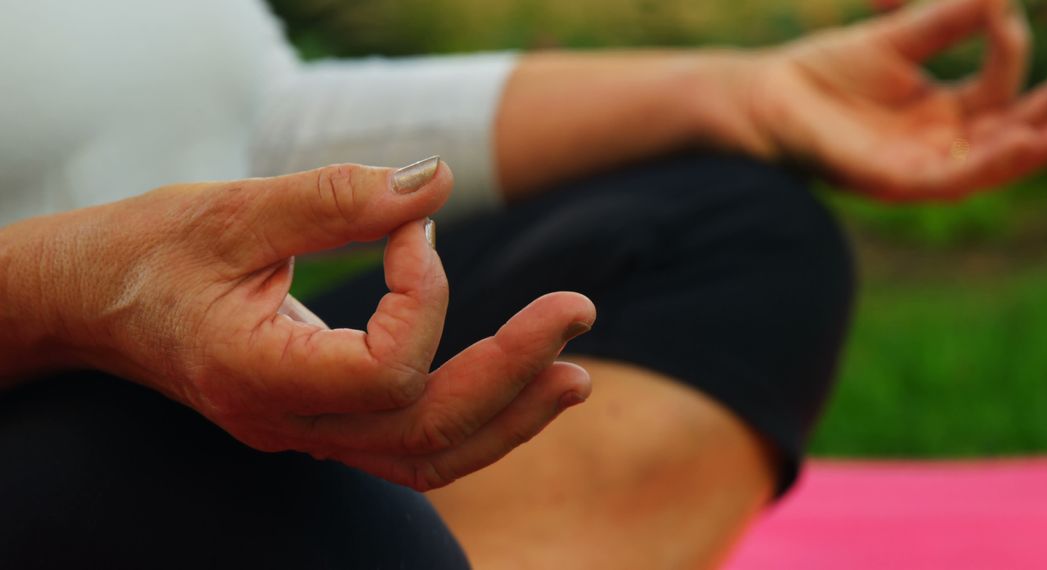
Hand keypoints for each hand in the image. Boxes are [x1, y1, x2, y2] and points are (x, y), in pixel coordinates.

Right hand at [1, 161, 594, 490]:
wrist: (94, 303)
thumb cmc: (150, 253)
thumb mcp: (231, 209)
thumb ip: (334, 198)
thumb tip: (435, 182)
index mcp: (258, 375)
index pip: (385, 371)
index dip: (427, 297)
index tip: (416, 227)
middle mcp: (287, 422)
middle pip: (426, 429)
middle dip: (514, 373)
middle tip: (577, 314)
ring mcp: (305, 433)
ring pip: (427, 456)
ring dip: (509, 417)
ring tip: (573, 376)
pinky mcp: (321, 421)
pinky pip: (410, 443)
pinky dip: (473, 419)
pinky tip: (518, 386)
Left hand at [696, 0, 1046, 200]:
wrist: (761, 97)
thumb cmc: (821, 75)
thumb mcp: (895, 41)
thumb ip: (947, 21)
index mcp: (942, 113)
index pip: (1000, 87)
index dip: (1010, 50)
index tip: (1003, 13)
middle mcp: (936, 145)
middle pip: (1012, 133)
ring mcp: (915, 168)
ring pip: (989, 164)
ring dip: (1035, 146)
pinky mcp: (889, 183)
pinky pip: (949, 179)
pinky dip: (986, 164)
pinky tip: (1020, 143)